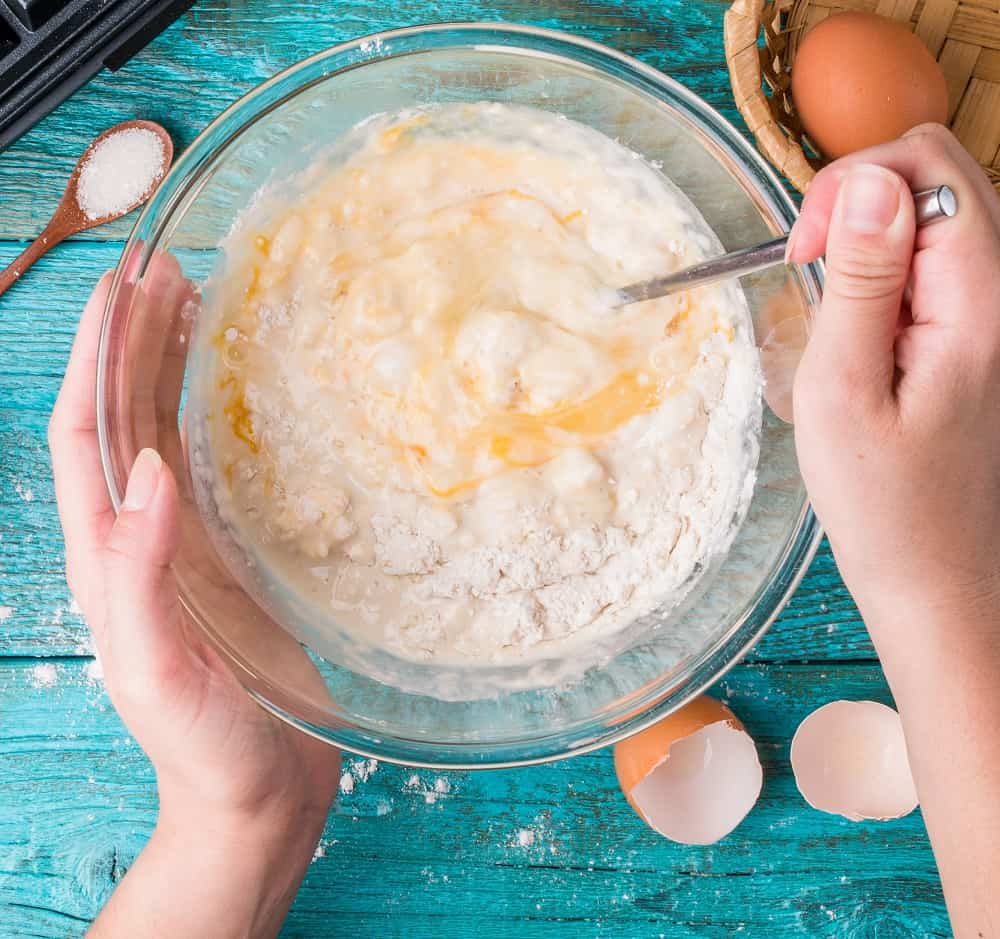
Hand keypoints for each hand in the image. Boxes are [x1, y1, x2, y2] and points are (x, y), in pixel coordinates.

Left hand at [50, 265, 339, 937]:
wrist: (256, 794)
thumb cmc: (205, 746)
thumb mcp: (159, 669)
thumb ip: (140, 575)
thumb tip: (147, 470)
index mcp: (110, 559)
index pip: (87, 436)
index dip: (97, 357)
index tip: (122, 286)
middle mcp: (141, 539)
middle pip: (123, 417)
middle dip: (132, 339)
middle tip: (163, 268)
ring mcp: (187, 545)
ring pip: (166, 432)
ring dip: (171, 365)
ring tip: (194, 301)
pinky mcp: (233, 557)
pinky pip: (216, 467)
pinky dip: (218, 414)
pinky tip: (238, 384)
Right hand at [789, 124, 999, 625]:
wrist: (938, 575)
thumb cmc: (885, 502)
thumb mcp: (844, 390)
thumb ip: (862, 282)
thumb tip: (866, 183)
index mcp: (980, 299)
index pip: (927, 166)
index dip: (851, 186)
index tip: (803, 253)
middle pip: (939, 172)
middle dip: (859, 197)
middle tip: (811, 267)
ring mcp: (995, 310)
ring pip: (935, 209)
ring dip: (871, 232)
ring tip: (833, 299)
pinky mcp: (979, 331)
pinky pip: (935, 257)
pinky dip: (886, 265)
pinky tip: (860, 318)